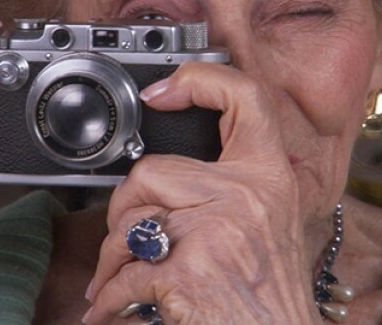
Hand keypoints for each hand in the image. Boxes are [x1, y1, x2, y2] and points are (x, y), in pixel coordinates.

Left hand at [83, 62, 321, 323]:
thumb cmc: (272, 292)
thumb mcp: (272, 223)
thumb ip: (236, 186)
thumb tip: (173, 168)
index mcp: (269, 178)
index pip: (246, 99)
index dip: (202, 79)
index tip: (162, 90)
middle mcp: (246, 197)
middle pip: (152, 170)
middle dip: (127, 207)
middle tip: (131, 238)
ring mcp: (216, 232)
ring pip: (129, 220)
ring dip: (114, 257)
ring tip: (122, 277)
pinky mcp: (187, 271)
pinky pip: (124, 273)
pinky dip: (110, 298)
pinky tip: (113, 307)